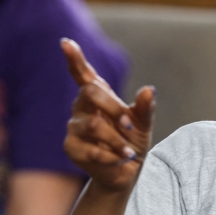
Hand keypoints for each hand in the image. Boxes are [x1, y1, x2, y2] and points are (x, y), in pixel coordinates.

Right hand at [62, 38, 154, 192]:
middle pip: (90, 92)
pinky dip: (111, 157)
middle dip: (113, 108)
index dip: (74, 58)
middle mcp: (82, 107)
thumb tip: (149, 90)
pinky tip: (119, 160)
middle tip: (128, 126)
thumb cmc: (132, 141)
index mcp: (98, 96)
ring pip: (92, 124)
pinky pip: (91, 150)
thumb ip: (145, 107)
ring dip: (116, 140)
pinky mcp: (71, 148)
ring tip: (128, 152)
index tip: (66, 43)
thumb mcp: (143, 123)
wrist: (127, 171)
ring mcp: (74, 127)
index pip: (83, 74)